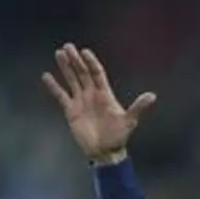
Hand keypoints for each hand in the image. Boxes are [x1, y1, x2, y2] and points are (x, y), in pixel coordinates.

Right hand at [41, 43, 156, 162]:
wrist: (105, 152)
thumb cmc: (119, 136)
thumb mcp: (130, 121)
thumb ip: (138, 108)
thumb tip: (152, 96)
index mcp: (105, 94)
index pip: (97, 73)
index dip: (91, 62)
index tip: (84, 52)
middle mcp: (92, 95)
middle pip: (82, 73)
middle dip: (75, 60)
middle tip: (68, 46)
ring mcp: (81, 102)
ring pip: (72, 80)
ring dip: (65, 68)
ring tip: (59, 53)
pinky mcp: (71, 111)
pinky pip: (61, 96)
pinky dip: (54, 86)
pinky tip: (47, 76)